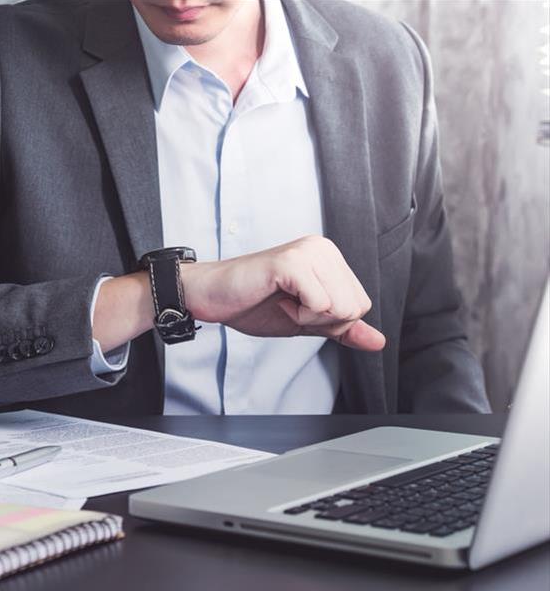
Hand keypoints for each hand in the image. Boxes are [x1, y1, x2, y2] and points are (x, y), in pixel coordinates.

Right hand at [182, 235, 385, 350]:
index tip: (297, 306)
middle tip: (288, 305)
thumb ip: (342, 329)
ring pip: (342, 308)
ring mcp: (309, 252)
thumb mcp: (306, 321)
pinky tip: (277, 300)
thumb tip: (378, 342)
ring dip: (308, 318)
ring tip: (281, 301)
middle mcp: (324, 248)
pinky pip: (321, 305)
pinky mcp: (293, 263)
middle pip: (355, 307)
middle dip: (321, 321)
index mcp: (330, 258)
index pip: (361, 304)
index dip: (330, 321)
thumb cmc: (253, 304)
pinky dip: (299, 315)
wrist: (212, 297)